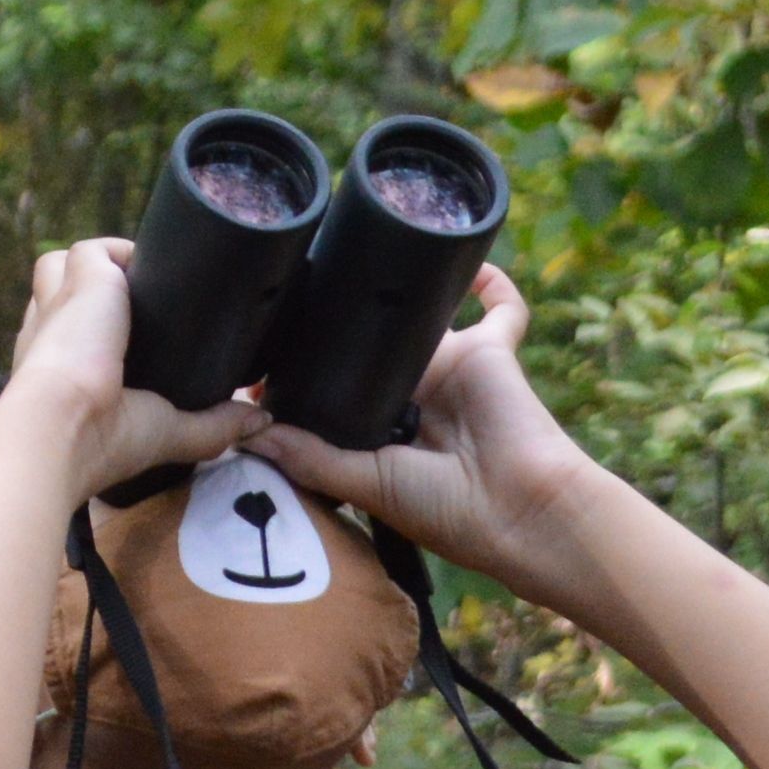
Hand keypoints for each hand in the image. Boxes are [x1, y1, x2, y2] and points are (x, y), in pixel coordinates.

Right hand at [0, 239, 254, 498]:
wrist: (63, 423)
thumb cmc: (100, 440)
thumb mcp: (165, 432)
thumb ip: (211, 426)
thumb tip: (258, 421)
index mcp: (61, 367)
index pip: (70, 332)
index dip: (96, 326)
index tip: (134, 330)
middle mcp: (52, 330)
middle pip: (65, 290)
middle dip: (99, 290)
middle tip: (150, 304)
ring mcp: (60, 299)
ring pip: (71, 263)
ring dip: (107, 264)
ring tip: (153, 280)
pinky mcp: (79, 273)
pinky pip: (98, 247)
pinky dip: (123, 249)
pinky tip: (155, 264)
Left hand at [243, 265, 597, 586]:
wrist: (520, 510)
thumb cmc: (448, 512)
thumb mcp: (367, 485)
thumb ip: (312, 458)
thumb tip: (249, 435)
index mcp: (385, 431)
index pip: (341, 391)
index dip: (311, 374)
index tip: (268, 357)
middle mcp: (417, 394)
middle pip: (373, 348)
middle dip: (343, 325)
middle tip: (301, 294)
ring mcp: (454, 368)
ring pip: (422, 319)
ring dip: (397, 293)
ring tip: (356, 256)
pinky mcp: (490, 350)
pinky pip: (502, 305)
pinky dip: (490, 280)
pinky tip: (462, 257)